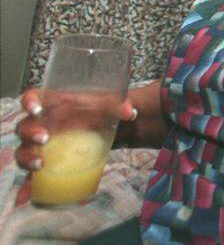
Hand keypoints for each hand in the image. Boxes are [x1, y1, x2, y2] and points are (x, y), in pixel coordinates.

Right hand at [13, 88, 137, 205]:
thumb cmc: (104, 112)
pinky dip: (28, 185)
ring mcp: (42, 144)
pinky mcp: (47, 162)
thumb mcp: (113, 105)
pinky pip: (31, 174)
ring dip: (26, 158)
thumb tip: (130, 113)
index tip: (36, 109)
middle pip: (25, 126)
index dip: (30, 101)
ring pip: (24, 150)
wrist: (111, 129)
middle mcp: (44, 123)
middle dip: (29, 133)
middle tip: (44, 139)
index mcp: (55, 104)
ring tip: (40, 165)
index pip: (34, 97)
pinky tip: (27, 194)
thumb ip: (121, 105)